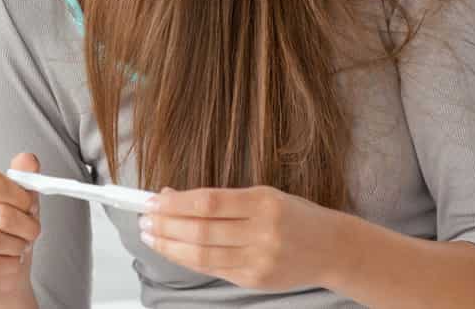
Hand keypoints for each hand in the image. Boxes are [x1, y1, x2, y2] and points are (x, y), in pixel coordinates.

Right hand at [0, 153, 41, 302]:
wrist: (0, 263)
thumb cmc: (8, 224)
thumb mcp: (19, 196)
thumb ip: (24, 175)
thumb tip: (28, 159)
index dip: (21, 198)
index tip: (31, 207)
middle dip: (26, 226)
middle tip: (33, 231)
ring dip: (17, 246)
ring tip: (21, 245)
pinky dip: (9, 264)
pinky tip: (11, 260)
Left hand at [139, 185, 346, 292]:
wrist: (331, 248)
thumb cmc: (292, 214)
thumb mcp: (260, 194)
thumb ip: (217, 198)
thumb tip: (170, 195)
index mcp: (263, 203)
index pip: (208, 203)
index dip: (174, 203)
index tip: (151, 200)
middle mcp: (263, 232)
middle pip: (201, 231)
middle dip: (165, 225)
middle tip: (142, 219)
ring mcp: (260, 260)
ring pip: (203, 255)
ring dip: (169, 245)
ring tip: (149, 235)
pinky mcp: (256, 280)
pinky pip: (214, 270)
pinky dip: (187, 260)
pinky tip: (171, 250)